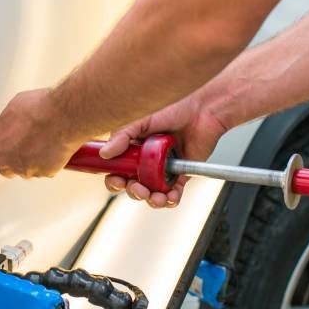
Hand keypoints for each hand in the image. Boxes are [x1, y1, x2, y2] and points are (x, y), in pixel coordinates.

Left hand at [0, 89, 79, 177]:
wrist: (63, 116)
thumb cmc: (39, 109)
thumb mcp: (12, 109)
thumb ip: (6, 125)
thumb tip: (11, 125)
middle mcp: (9, 162)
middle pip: (6, 168)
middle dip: (13, 158)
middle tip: (23, 144)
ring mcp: (28, 169)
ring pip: (26, 170)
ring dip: (31, 160)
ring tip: (40, 142)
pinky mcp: (46, 172)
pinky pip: (44, 170)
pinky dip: (48, 162)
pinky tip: (51, 147)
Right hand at [99, 95, 226, 207]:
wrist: (202, 110)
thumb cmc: (174, 108)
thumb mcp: (141, 119)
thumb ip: (122, 136)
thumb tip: (105, 153)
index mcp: (133, 148)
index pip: (117, 169)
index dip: (114, 179)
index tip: (117, 180)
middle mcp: (146, 160)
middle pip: (133, 185)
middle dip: (133, 191)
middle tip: (137, 188)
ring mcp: (163, 169)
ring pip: (152, 193)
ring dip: (151, 200)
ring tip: (154, 196)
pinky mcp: (181, 174)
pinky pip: (173, 193)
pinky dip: (170, 199)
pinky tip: (169, 197)